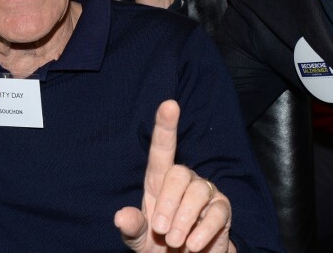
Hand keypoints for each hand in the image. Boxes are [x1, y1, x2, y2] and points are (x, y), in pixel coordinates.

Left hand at [114, 100, 234, 251]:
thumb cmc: (158, 245)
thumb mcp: (139, 239)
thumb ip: (131, 227)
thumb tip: (120, 216)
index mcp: (158, 179)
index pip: (162, 147)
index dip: (165, 125)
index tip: (169, 104)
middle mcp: (183, 179)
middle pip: (178, 173)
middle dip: (168, 203)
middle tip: (162, 231)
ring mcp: (204, 192)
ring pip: (197, 192)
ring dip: (184, 220)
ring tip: (176, 242)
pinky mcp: (222, 210)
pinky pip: (217, 213)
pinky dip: (203, 231)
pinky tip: (193, 244)